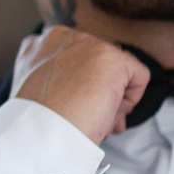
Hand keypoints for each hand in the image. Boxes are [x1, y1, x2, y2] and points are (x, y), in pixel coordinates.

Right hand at [11, 26, 150, 143]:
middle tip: (88, 117)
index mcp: (39, 45)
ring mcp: (88, 45)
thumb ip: (56, 79)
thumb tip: (90, 88)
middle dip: (98, 92)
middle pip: (97, 64)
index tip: (74, 107)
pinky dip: (130, 102)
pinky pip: (139, 77)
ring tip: (95, 121)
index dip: (79, 85)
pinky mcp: (112, 58)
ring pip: (117, 71)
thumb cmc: (35, 124)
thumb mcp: (34, 92)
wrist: (39, 137)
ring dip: (111, 99)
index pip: (75, 59)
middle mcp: (62, 37)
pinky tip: (108, 116)